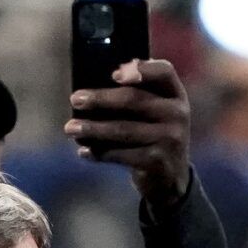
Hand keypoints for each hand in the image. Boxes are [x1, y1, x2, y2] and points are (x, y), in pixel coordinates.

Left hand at [66, 59, 192, 205]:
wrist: (170, 178)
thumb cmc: (153, 136)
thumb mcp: (154, 113)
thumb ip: (136, 94)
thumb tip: (93, 87)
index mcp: (175, 94)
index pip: (164, 71)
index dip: (141, 69)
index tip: (114, 74)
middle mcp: (177, 114)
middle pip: (134, 99)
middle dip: (101, 99)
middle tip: (75, 100)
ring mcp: (170, 139)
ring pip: (123, 129)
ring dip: (93, 128)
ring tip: (70, 128)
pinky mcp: (157, 162)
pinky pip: (121, 154)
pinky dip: (99, 152)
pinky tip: (83, 151)